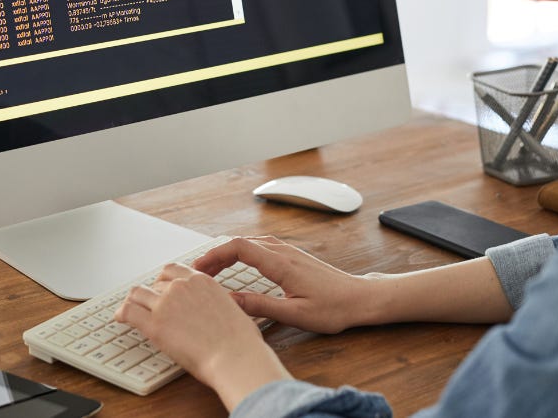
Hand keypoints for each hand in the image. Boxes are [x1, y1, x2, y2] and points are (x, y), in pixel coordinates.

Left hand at [115, 262, 290, 410]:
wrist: (235, 356)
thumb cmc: (240, 341)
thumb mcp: (232, 308)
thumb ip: (215, 303)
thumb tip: (213, 311)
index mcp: (201, 280)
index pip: (173, 271)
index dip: (163, 280)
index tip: (160, 287)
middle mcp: (181, 287)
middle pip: (155, 283)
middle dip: (151, 293)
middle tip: (147, 304)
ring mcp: (166, 304)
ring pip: (138, 293)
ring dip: (134, 301)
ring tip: (129, 309)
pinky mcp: (155, 324)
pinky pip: (129, 311)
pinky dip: (121, 313)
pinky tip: (119, 318)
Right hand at [192, 235, 373, 332]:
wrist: (359, 298)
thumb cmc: (333, 308)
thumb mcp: (295, 314)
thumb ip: (261, 307)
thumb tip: (230, 301)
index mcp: (281, 264)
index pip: (239, 247)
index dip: (214, 255)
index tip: (198, 268)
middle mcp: (283, 252)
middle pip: (240, 242)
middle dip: (216, 254)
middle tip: (198, 272)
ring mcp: (288, 251)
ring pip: (249, 243)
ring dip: (228, 253)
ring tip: (212, 270)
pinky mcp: (292, 256)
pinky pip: (259, 246)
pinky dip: (241, 253)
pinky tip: (236, 266)